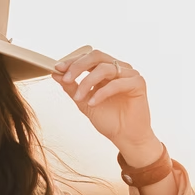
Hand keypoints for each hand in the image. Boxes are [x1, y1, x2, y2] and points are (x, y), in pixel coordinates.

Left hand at [51, 46, 158, 161]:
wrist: (126, 138)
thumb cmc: (109, 121)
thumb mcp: (84, 102)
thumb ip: (72, 87)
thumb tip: (56, 73)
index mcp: (107, 70)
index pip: (88, 58)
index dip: (72, 61)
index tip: (57, 68)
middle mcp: (119, 68)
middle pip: (96, 56)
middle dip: (78, 66)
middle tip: (66, 78)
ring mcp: (130, 74)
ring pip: (104, 68)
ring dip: (87, 82)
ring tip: (79, 98)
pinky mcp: (138, 83)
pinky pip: (116, 83)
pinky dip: (101, 93)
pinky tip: (93, 103)